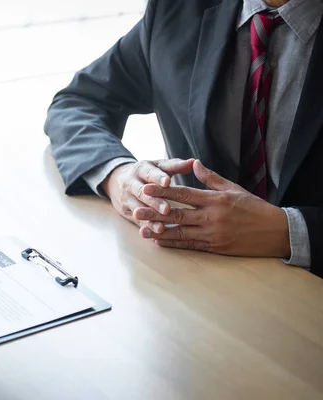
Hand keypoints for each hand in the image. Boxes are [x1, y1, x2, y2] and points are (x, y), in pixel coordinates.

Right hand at [101, 159, 194, 232]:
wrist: (118, 180)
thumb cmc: (148, 173)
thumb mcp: (159, 166)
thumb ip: (175, 166)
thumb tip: (193, 162)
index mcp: (141, 169)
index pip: (149, 172)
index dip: (158, 177)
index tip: (167, 182)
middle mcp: (131, 183)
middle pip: (142, 193)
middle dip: (154, 201)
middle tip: (167, 209)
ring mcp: (127, 198)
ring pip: (138, 208)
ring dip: (149, 218)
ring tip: (161, 227)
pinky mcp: (126, 211)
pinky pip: (136, 220)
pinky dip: (146, 227)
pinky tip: (154, 234)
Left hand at [134, 160, 289, 257]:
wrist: (276, 233)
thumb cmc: (254, 208)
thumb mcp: (233, 188)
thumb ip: (210, 178)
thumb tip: (192, 163)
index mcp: (215, 199)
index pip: (184, 194)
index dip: (163, 191)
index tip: (146, 188)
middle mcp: (212, 217)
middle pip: (178, 214)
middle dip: (154, 212)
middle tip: (135, 210)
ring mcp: (212, 234)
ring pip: (181, 233)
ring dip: (160, 232)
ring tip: (142, 230)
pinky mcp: (215, 248)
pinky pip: (190, 246)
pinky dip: (174, 244)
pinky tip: (159, 242)